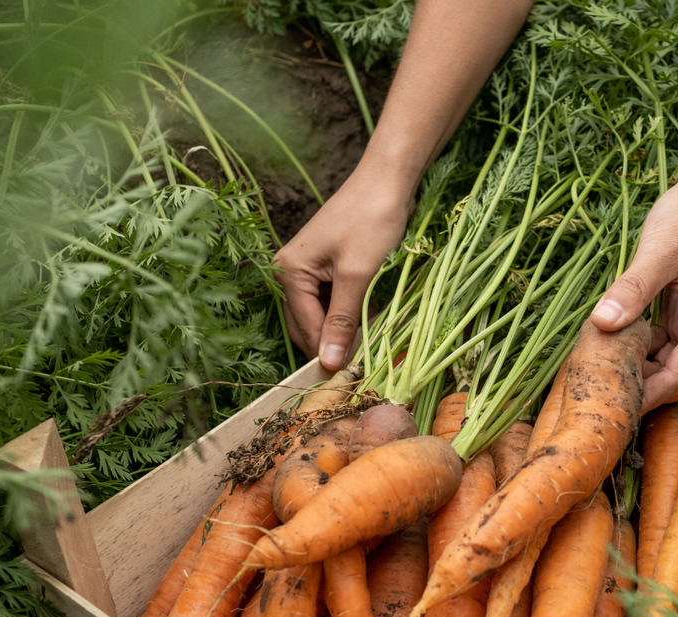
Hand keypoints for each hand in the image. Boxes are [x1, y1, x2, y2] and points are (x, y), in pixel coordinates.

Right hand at [274, 159, 415, 370]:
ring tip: (369, 347)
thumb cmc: (372, 219)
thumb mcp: (357, 274)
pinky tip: (371, 323)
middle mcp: (291, 271)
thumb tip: (328, 363)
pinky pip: (335, 300)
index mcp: (288, 272)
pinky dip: (351, 313)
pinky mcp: (331, 265)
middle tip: (361, 367)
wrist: (389, 178)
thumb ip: (343, 320)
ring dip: (344, 330)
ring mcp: (311, 268)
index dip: (328, 353)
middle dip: (332, 344)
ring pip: (324, 314)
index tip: (352, 377)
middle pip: (308, 324)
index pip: (305, 328)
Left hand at [589, 166, 677, 413]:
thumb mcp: (661, 250)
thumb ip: (633, 289)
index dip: (647, 394)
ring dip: (637, 363)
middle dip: (639, 384)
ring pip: (666, 356)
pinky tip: (611, 339)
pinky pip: (662, 336)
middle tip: (596, 390)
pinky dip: (639, 342)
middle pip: (674, 372)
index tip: (611, 406)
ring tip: (597, 368)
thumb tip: (602, 324)